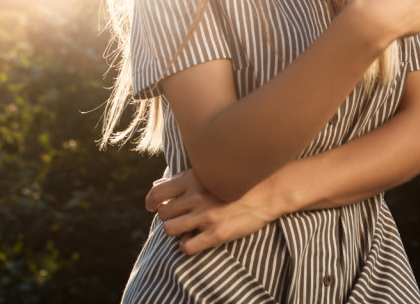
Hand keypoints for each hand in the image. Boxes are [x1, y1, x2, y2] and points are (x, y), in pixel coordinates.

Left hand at [145, 168, 278, 255]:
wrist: (269, 190)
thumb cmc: (238, 179)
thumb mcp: (211, 171)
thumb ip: (184, 179)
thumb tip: (157, 185)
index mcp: (193, 179)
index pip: (157, 193)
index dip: (150, 201)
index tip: (151, 206)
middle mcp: (196, 197)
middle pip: (163, 213)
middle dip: (167, 216)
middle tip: (177, 216)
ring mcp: (206, 216)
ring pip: (170, 229)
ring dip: (175, 230)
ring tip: (185, 227)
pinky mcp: (216, 233)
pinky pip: (187, 246)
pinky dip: (186, 245)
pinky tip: (194, 239)